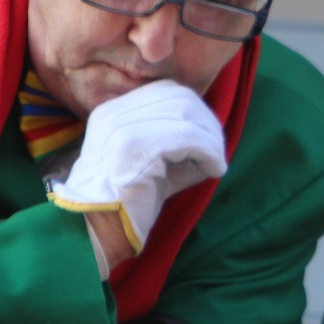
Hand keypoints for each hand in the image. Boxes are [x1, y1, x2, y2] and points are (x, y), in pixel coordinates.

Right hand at [51, 80, 225, 254]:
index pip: (166, 91)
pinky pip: (186, 138)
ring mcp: (120, 127)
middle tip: (218, 151)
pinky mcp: (133, 147)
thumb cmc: (134, 200)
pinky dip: (209, 153)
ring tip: (217, 164)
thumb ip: (180, 140)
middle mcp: (114, 114)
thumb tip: (215, 134)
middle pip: (179, 99)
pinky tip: (215, 170)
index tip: (210, 136)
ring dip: (211, 141)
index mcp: (113, 112)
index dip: (196, 110)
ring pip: (186, 116)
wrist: (104, 231)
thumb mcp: (158, 161)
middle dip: (208, 123)